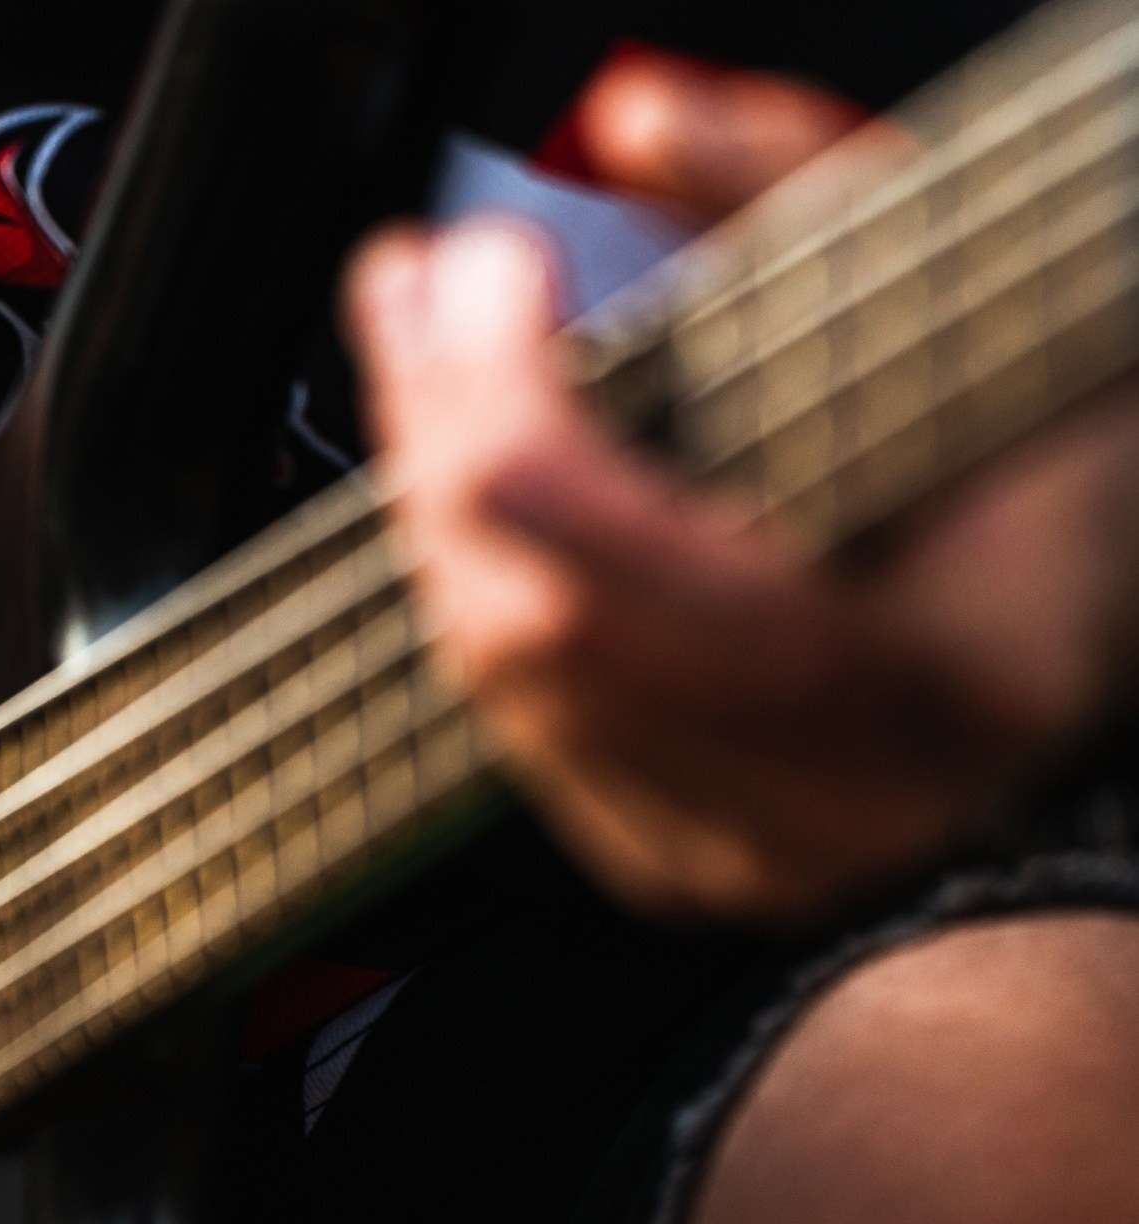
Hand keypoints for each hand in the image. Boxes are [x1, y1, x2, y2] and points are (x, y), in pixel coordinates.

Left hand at [344, 55, 1138, 921]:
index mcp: (945, 686)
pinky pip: (504, 711)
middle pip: (549, 636)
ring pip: (499, 678)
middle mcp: (834, 806)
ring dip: (428, 493)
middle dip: (449, 440)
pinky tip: (454, 461)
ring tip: (419, 340)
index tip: (492, 272)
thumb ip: (804, 187)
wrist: (1051, 622)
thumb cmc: (1025, 459)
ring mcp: (738, 850)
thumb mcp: (960, 292)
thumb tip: (637, 120)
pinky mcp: (663, 855)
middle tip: (419, 285)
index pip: (703, 601)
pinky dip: (462, 570)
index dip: (554, 446)